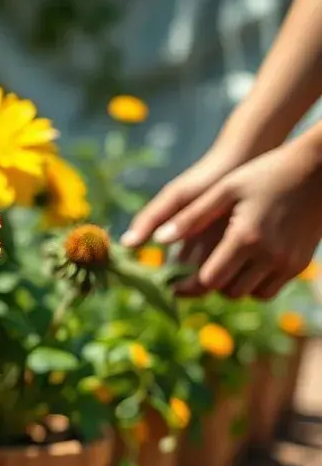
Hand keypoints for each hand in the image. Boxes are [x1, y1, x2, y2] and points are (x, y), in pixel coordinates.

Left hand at [132, 141, 321, 298]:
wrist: (319, 170)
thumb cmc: (265, 174)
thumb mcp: (225, 189)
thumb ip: (192, 217)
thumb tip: (158, 239)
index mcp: (245, 237)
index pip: (209, 279)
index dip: (188, 283)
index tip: (173, 282)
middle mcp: (269, 255)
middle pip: (227, 291)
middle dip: (208, 284)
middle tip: (191, 276)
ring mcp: (288, 262)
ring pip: (249, 295)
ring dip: (230, 287)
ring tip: (216, 270)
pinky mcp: (300, 264)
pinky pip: (269, 290)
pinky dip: (252, 285)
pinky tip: (240, 268)